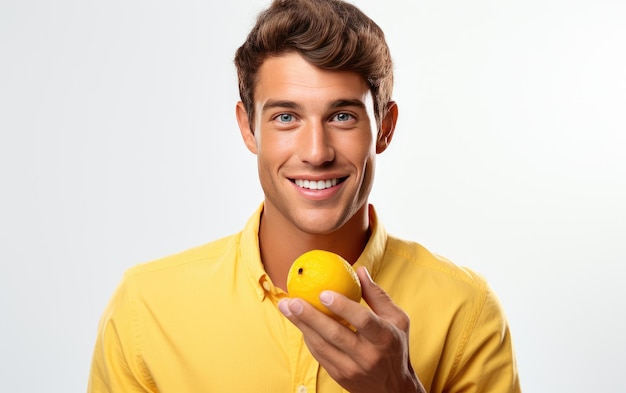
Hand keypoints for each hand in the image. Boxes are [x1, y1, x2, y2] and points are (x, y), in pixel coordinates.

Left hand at [278, 266, 425, 392]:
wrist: (393, 389)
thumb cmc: (395, 346)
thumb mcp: (397, 319)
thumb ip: (377, 295)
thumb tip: (359, 270)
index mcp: (384, 338)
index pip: (363, 320)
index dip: (343, 306)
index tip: (323, 292)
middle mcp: (368, 356)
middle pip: (335, 334)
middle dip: (310, 316)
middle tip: (292, 300)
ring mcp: (352, 369)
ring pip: (322, 346)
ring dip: (301, 325)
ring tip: (286, 307)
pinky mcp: (340, 376)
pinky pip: (319, 355)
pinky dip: (307, 337)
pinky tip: (298, 322)